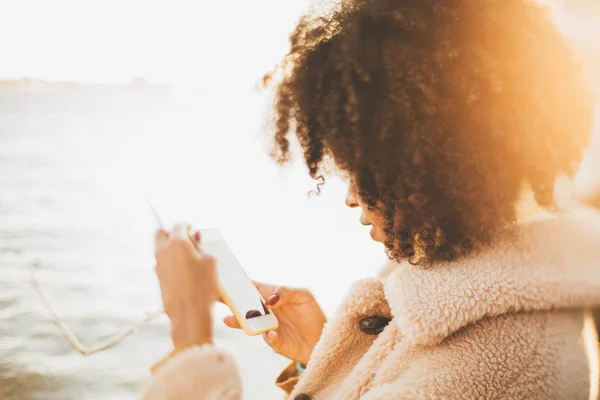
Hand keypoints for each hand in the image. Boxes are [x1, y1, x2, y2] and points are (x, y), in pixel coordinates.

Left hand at [154, 224, 218, 349]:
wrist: (190, 313)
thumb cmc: (203, 286)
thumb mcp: (210, 261)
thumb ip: (201, 246)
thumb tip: (195, 239)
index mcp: (177, 242)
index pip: (179, 225)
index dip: (188, 226)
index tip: (193, 230)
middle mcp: (163, 251)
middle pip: (161, 233)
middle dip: (172, 233)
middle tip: (186, 240)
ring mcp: (158, 265)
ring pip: (160, 248)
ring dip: (171, 248)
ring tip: (188, 257)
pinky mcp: (158, 277)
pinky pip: (163, 263)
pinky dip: (171, 261)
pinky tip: (185, 271)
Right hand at [223, 283, 325, 365]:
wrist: (323, 337)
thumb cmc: (312, 312)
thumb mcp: (303, 295)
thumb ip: (286, 292)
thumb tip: (270, 300)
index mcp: (271, 296)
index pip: (252, 287)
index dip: (238, 284)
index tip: (225, 280)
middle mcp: (266, 311)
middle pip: (244, 305)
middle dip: (230, 302)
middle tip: (217, 298)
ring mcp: (268, 327)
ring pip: (248, 324)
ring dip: (239, 321)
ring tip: (230, 319)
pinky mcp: (275, 342)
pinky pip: (267, 339)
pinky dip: (268, 336)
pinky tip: (271, 333)